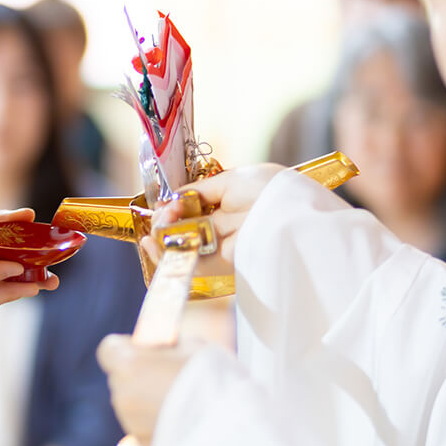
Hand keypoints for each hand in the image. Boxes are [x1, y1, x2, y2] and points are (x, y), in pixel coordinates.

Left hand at [96, 334, 204, 445]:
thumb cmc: (213, 378)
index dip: (127, 347)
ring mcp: (131, 423)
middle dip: (140, 375)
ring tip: (184, 402)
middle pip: (122, 378)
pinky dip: (159, 425)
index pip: (108, 350)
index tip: (148, 349)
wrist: (230, 426)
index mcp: (128, 364)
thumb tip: (166, 349)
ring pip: (133, 405)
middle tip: (171, 375)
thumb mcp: (193, 347)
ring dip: (149, 401)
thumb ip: (170, 347)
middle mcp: (122, 394)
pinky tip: (185, 422)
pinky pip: (146, 429)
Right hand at [142, 163, 284, 276]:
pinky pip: (194, 264)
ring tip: (155, 228)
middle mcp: (228, 226)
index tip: (162, 205)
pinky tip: (152, 245)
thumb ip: (200, 191)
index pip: (196, 210)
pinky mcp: (226, 265)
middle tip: (158, 216)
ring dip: (164, 239)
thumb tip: (173, 200)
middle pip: (187, 229)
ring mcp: (226, 246)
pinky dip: (170, 258)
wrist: (293, 212)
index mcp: (233, 204)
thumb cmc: (271, 190)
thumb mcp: (233, 180)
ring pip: (186, 247)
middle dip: (166, 223)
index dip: (174, 208)